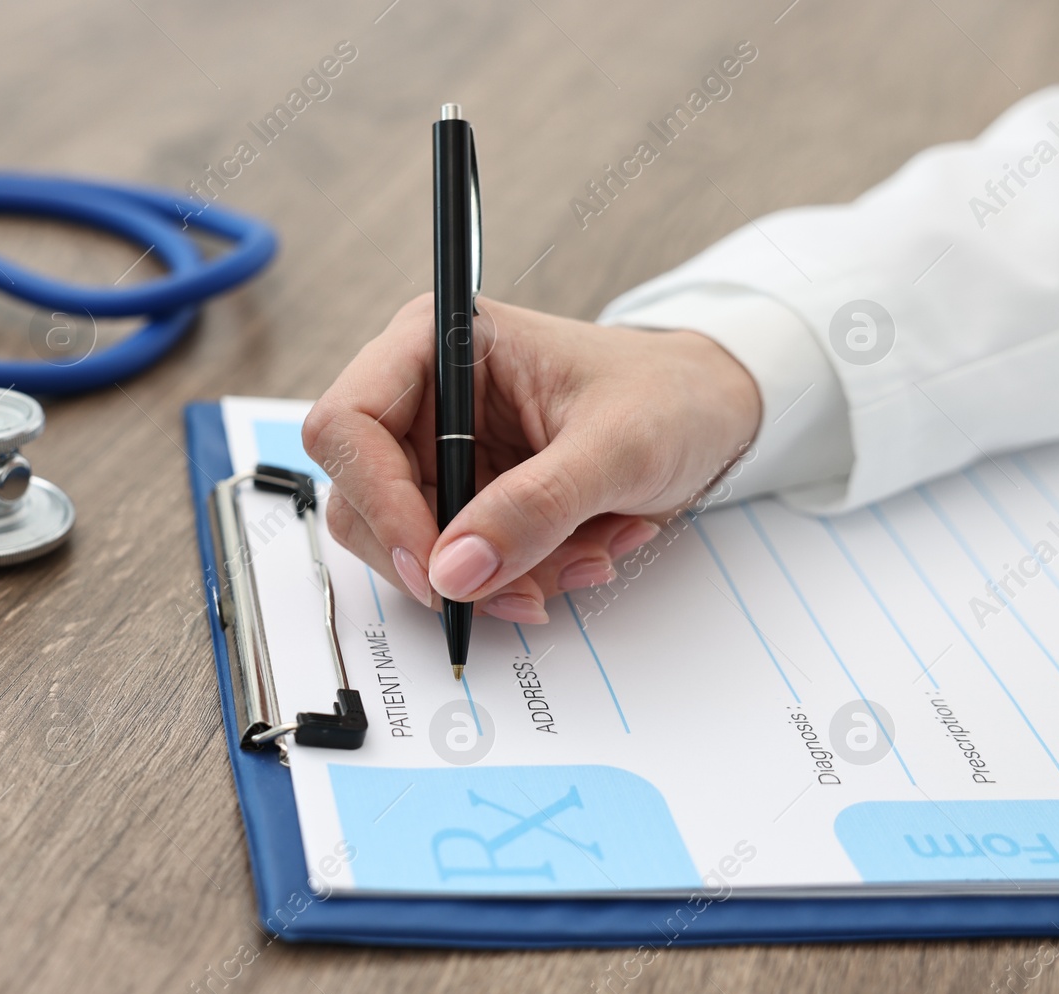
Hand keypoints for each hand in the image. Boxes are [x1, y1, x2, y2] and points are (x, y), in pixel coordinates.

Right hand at [302, 294, 760, 622]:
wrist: (711, 413)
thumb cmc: (671, 394)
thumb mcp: (618, 446)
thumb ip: (537, 506)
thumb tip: (455, 569)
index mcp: (440, 344)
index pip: (348, 424)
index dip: (378, 499)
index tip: (433, 563)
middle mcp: (423, 398)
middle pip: (361, 499)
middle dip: (441, 556)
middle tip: (519, 584)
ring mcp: (439, 455)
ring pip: (405, 547)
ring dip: (490, 577)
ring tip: (579, 558)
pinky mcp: (463, 501)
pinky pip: (453, 567)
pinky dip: (512, 581)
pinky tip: (575, 556)